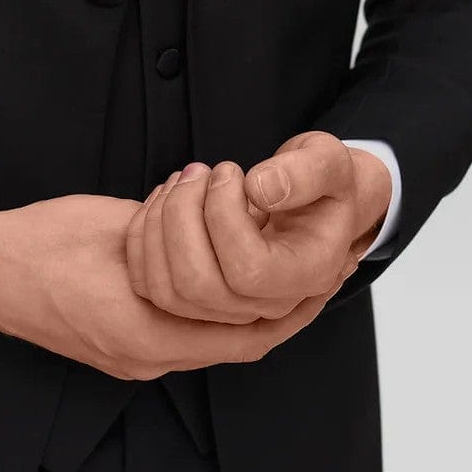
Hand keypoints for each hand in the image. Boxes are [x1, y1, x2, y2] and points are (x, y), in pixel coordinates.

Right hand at [0, 191, 357, 380]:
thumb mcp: (119, 222)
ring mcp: (127, 359)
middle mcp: (142, 358)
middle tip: (314, 273)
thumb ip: (176, 234)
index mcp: (146, 332)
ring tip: (267, 261)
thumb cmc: (40, 242)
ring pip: (209, 339)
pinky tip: (215, 269)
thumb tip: (217, 225)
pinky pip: (181, 334)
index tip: (325, 281)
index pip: (245, 336)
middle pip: (233, 344)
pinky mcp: (114, 348)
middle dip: (278, 308)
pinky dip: (207, 306)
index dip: (292, 310)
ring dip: (239, 304)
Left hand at [125, 132, 390, 324]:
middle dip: (183, 216)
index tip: (230, 170)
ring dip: (160, 223)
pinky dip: (144, 236)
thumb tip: (260, 189)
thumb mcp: (327, 160)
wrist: (315, 202)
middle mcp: (268, 305)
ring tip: (183, 178)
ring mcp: (230, 310)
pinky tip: (166, 197)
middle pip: (199, 286)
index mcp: (306, 274)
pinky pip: (149, 284)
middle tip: (198, 169)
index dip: (224, 214)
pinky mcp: (197, 299)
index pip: (249, 269)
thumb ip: (305, 172)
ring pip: (167, 290)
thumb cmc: (322, 180)